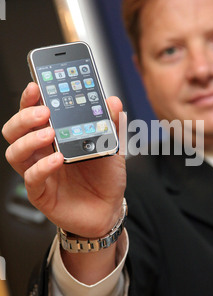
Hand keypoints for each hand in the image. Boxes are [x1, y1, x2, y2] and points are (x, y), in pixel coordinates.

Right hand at [2, 82, 125, 237]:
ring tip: (49, 134)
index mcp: (54, 137)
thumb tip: (113, 101)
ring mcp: (39, 172)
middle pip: (16, 130)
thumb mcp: (112, 147)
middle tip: (43, 111)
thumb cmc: (105, 178)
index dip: (30, 99)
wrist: (110, 209)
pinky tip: (56, 160)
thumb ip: (111, 124)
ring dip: (29, 140)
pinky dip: (41, 167)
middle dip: (24, 116)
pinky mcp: (42, 194)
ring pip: (15, 152)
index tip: (36, 86)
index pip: (33, 113)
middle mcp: (42, 153)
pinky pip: (32, 179)